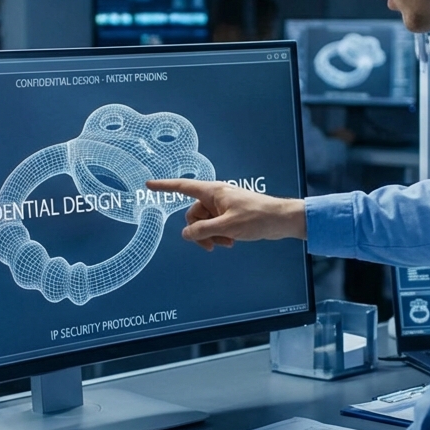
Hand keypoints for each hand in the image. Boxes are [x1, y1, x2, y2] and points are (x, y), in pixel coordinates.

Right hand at [145, 179, 305, 250]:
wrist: (281, 220)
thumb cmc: (257, 217)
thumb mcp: (227, 226)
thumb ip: (203, 231)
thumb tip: (185, 235)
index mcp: (213, 192)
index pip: (183, 187)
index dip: (164, 186)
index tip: (148, 184)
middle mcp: (215, 197)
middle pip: (193, 215)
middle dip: (200, 232)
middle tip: (213, 245)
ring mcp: (222, 207)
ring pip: (204, 224)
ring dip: (211, 236)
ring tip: (227, 243)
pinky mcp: (229, 216)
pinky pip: (214, 227)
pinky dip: (219, 235)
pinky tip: (231, 242)